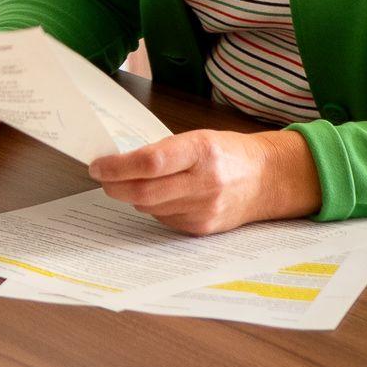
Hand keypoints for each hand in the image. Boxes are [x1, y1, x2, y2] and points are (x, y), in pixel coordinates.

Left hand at [88, 128, 320, 235]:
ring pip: (150, 207)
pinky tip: (160, 196)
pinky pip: (164, 219)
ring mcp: (205, 209)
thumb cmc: (228, 153)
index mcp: (201, 151)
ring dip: (132, 196)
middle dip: (115, 186)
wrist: (267, 179)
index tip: (98, 165)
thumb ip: (163, 151)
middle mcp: (204, 183)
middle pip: (145, 191)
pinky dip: (153, 208)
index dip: (117, 166)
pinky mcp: (203, 228)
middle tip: (102, 178)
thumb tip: (120, 163)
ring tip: (131, 183)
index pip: (150, 162)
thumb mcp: (197, 139)